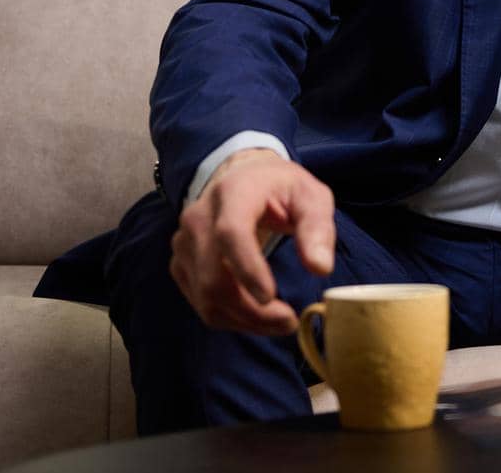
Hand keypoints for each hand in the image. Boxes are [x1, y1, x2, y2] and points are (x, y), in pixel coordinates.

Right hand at [169, 148, 335, 335]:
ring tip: (279, 322)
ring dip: (243, 320)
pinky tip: (257, 316)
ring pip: (205, 297)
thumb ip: (318, 228)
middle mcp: (199, 218)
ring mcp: (184, 243)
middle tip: (289, 321)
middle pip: (213, 277)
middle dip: (251, 310)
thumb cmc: (281, 189)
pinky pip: (200, 302)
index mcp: (233, 193)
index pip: (230, 233)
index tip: (271, 297)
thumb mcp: (311, 196)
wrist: (242, 177)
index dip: (247, 269)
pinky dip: (229, 317)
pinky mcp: (181, 263)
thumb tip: (320, 267)